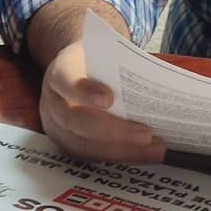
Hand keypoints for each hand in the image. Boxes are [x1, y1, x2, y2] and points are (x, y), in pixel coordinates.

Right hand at [37, 38, 166, 162]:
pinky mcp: (68, 144)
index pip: (65, 81)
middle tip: (146, 134)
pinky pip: (91, 156)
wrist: (78, 72)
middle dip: (112, 131)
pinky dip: (120, 156)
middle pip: (73, 120)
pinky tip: (145, 154)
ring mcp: (56, 127)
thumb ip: (120, 65)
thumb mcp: (105, 54)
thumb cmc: (98, 64)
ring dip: (121, 151)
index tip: (109, 98)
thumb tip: (158, 82)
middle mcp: (52, 102)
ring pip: (82, 145)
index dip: (84, 91)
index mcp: (60, 72)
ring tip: (155, 149)